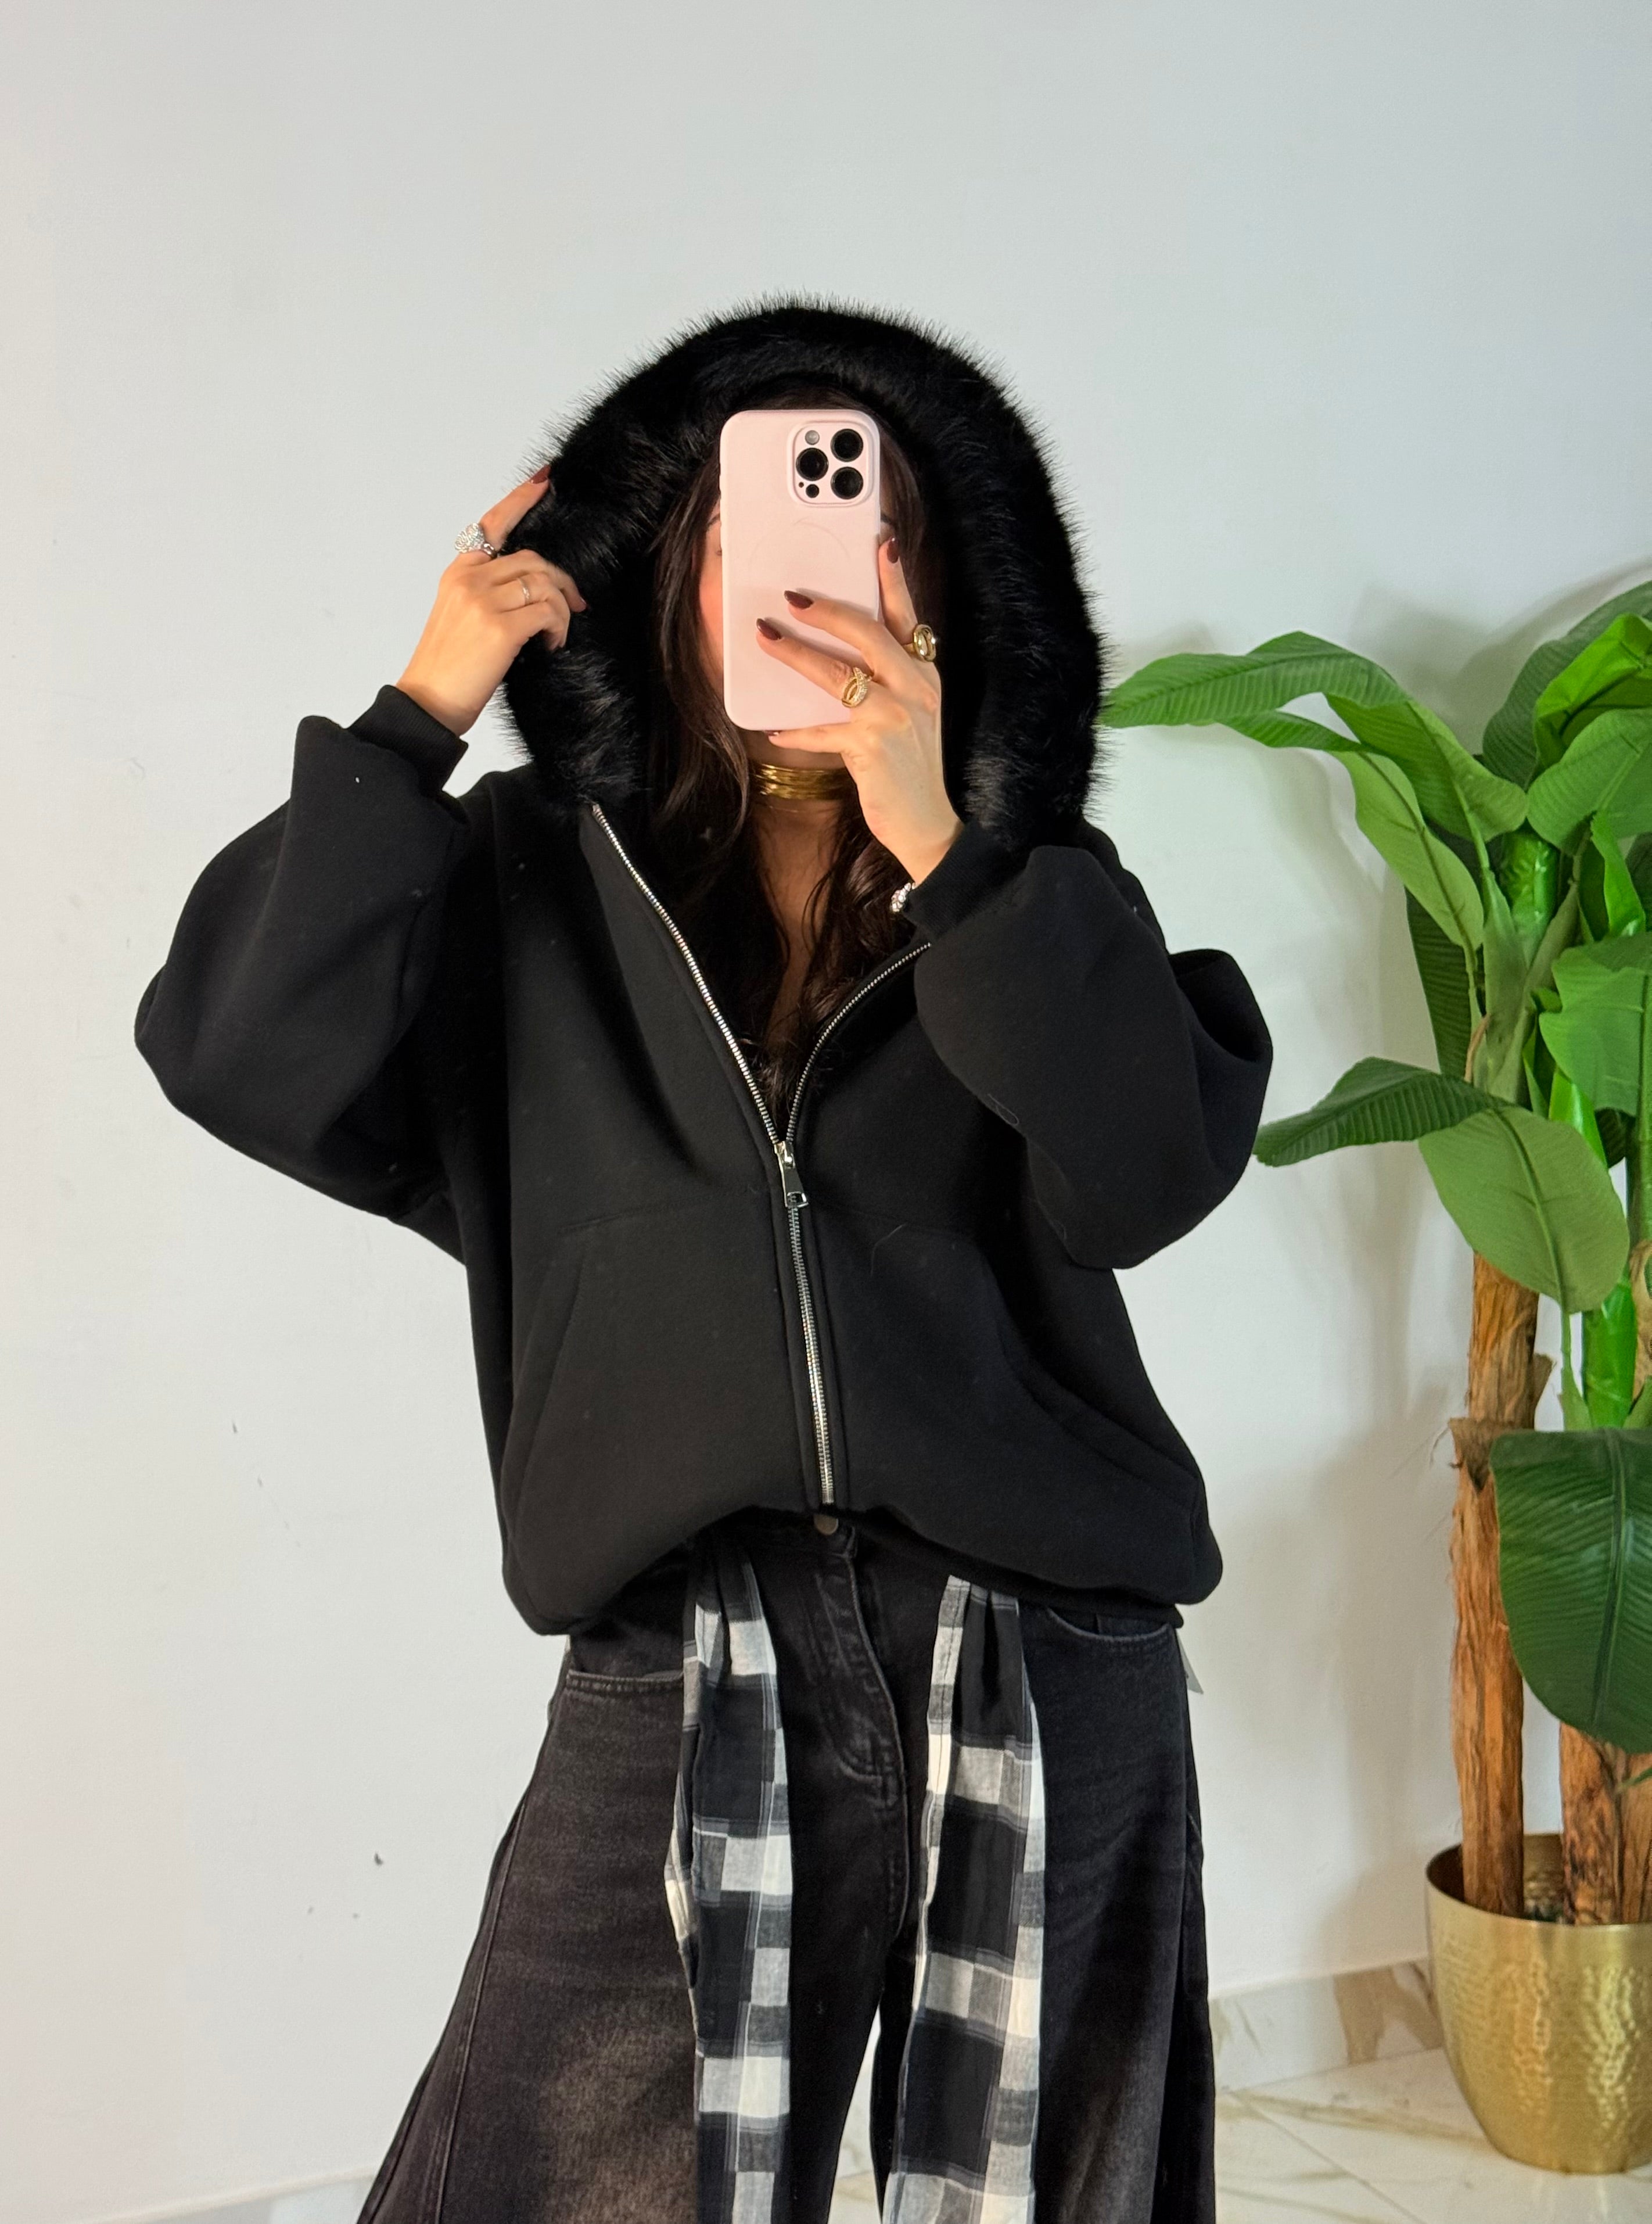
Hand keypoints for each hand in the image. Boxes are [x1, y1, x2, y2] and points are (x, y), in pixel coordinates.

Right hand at [396, 469, 585, 735]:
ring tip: (555, 636)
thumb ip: (487, 593)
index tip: (544, 481)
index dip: (520, 500)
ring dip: (561, 610)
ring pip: (544, 584)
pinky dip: (557, 628)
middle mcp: (469, 580)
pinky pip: (547, 612)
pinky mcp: (499, 627)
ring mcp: (483, 601)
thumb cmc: (448, 668)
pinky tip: (550, 645)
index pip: (492, 525)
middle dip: (561, 581)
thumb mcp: (460, 618)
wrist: (428, 703)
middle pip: (533, 559)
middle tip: (575, 606)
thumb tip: (533, 589)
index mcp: (458, 573)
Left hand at [754, 537, 962, 883]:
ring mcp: (894, 716)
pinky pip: (823, 730)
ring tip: (767, 637)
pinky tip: (777, 729)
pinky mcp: (871, 747)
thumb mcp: (910, 711)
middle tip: (793, 596)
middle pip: (868, 632)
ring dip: (797, 654)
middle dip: (827, 610)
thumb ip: (885, 678)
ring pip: (838, 673)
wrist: (926, 821)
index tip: (880, 542)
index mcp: (923, 672)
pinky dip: (798, 731)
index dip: (893, 577)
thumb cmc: (910, 764)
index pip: (907, 615)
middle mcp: (914, 687)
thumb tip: (836, 652)